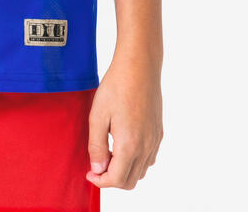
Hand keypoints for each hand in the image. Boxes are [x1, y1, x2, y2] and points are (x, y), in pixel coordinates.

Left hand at [86, 53, 162, 189]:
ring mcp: (154, 140)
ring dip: (124, 171)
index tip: (89, 173)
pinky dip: (136, 161)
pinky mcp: (158, 132)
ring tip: (108, 153)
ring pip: (141, 171)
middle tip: (96, 164)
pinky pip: (149, 158)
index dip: (100, 181)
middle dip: (111, 179)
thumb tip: (97, 169)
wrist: (139, 67)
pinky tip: (123, 145)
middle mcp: (146, 147)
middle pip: (130, 181)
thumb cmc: (116, 87)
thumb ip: (96, 146)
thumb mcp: (98, 115)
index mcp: (129, 145)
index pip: (116, 179)